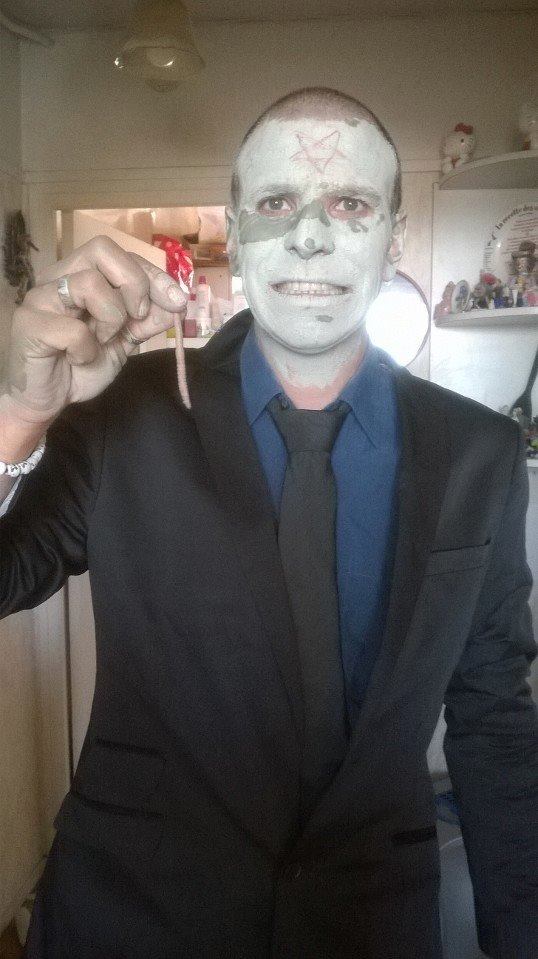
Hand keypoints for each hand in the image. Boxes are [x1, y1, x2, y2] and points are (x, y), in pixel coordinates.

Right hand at [2, 235, 189, 431]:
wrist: (49, 401)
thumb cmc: (81, 366)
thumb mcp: (124, 341)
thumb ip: (147, 319)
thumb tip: (176, 302)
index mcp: (80, 274)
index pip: (121, 255)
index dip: (153, 274)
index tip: (177, 301)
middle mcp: (58, 277)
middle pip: (101, 248)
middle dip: (134, 282)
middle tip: (137, 316)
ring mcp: (40, 297)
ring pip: (89, 282)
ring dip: (110, 318)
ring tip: (101, 341)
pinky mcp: (29, 323)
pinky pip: (73, 328)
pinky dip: (85, 349)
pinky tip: (77, 359)